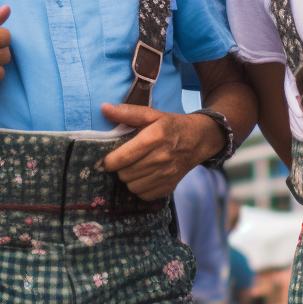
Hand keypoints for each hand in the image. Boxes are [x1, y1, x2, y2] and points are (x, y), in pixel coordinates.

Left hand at [99, 103, 224, 200]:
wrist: (199, 139)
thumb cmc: (171, 125)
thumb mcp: (151, 114)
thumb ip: (126, 112)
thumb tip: (104, 108)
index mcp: (154, 138)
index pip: (122, 158)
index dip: (109, 161)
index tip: (108, 159)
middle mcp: (161, 158)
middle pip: (124, 174)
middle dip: (120, 168)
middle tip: (125, 161)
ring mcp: (167, 175)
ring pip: (132, 187)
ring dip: (130, 179)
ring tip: (135, 168)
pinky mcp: (170, 186)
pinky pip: (144, 195)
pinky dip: (140, 188)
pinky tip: (144, 176)